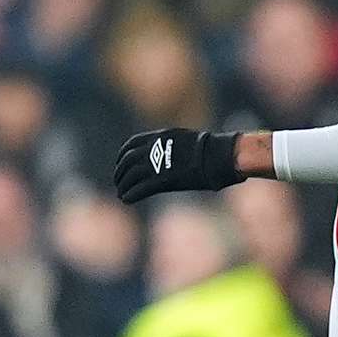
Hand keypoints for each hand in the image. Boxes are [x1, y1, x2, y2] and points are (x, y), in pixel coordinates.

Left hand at [112, 127, 244, 202]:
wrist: (219, 155)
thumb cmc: (210, 148)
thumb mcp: (185, 139)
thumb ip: (171, 145)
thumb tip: (168, 153)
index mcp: (159, 136)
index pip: (131, 145)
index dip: (122, 156)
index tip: (120, 164)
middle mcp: (154, 149)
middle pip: (127, 161)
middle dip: (121, 172)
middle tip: (119, 182)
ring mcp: (157, 164)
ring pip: (131, 176)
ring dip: (124, 186)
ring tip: (122, 193)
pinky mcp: (163, 180)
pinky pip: (140, 189)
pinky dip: (131, 194)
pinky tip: (127, 199)